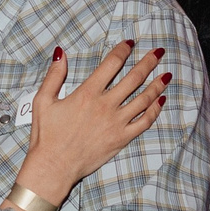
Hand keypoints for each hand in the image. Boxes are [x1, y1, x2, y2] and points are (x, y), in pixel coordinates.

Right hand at [20, 41, 169, 202]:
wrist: (54, 166)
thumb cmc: (46, 135)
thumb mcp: (43, 101)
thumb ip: (54, 75)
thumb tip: (60, 52)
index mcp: (87, 93)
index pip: (111, 64)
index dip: (123, 50)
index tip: (130, 43)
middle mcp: (105, 105)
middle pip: (134, 78)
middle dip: (148, 62)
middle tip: (158, 53)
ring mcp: (116, 123)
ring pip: (144, 99)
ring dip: (157, 84)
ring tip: (166, 74)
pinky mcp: (121, 138)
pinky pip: (144, 122)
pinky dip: (154, 110)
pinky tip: (160, 101)